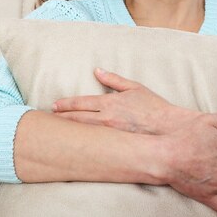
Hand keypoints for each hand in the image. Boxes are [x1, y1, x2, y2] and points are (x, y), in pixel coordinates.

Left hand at [52, 68, 199, 134]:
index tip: (55, 105)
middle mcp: (106, 119)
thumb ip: (114, 80)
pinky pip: (93, 143)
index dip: (66, 104)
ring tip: (57, 131)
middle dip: (62, 118)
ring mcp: (109, 134)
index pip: (81, 103)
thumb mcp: (135, 87)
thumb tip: (98, 70)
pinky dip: (82, 142)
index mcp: (109, 103)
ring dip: (69, 130)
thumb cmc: (154, 107)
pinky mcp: (114, 146)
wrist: (167, 129)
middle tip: (49, 118)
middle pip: (77, 119)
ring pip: (83, 132)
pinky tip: (76, 143)